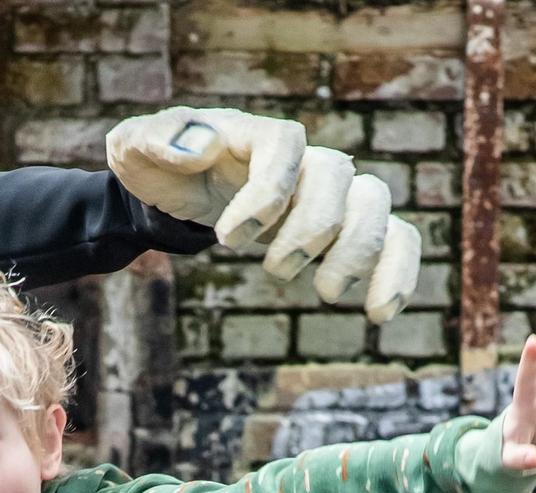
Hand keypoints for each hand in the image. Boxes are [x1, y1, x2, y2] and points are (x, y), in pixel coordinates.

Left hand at [107, 107, 421, 320]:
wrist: (180, 188)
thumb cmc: (162, 166)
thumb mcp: (137, 148)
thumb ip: (157, 140)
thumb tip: (199, 149)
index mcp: (257, 135)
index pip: (285, 147)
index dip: (266, 194)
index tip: (228, 239)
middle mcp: (303, 159)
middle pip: (338, 177)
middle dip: (310, 230)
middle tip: (274, 270)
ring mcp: (329, 193)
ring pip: (375, 205)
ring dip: (359, 252)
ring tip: (326, 293)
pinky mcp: (342, 228)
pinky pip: (394, 237)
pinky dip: (398, 270)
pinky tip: (382, 313)